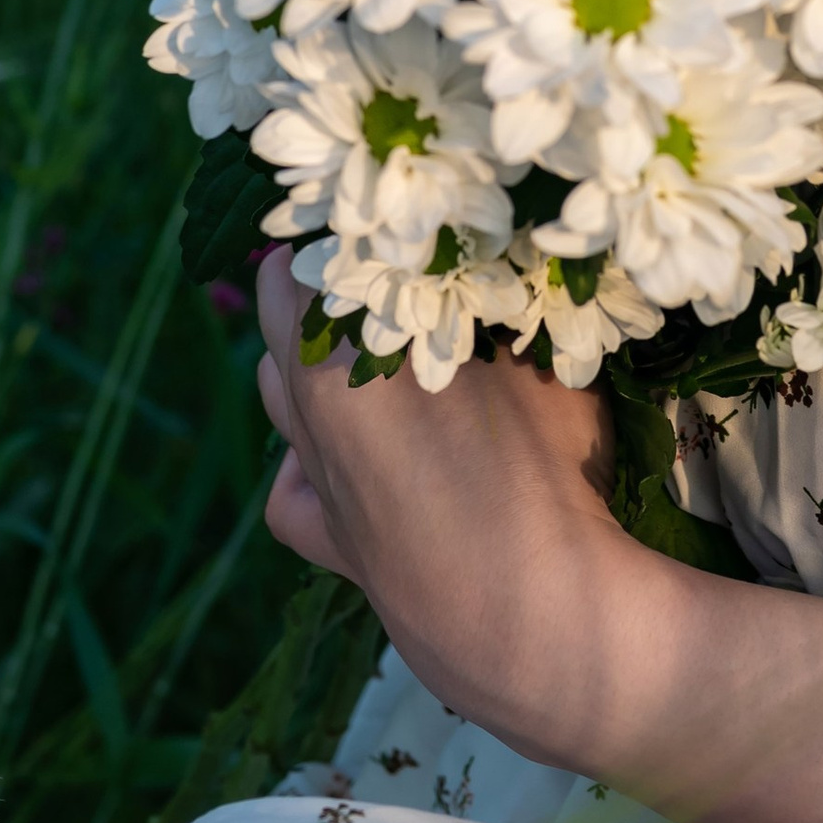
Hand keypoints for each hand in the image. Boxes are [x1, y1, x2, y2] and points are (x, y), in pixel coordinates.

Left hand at [252, 252, 625, 753]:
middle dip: (324, 278)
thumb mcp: (542, 362)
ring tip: (364, 339)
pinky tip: (340, 455)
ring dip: (308, 358)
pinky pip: (291, 487)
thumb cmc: (544, 477)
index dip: (347, 222)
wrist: (532, 621)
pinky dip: (304, 460)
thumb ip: (507, 304)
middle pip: (283, 313)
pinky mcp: (330, 543)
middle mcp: (310, 411)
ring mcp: (315, 480)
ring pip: (277, 392)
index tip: (382, 200)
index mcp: (348, 353)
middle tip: (379, 252)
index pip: (316, 259)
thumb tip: (501, 251)